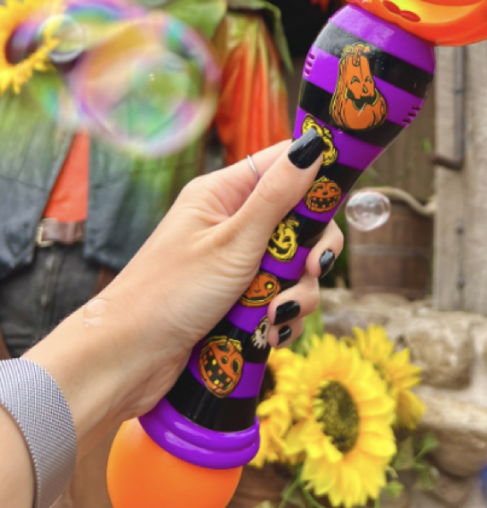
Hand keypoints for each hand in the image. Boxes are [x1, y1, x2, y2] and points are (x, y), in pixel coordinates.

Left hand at [25, 130, 343, 449]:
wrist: (126, 363)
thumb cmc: (168, 294)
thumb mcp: (232, 242)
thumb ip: (277, 197)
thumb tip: (313, 145)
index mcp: (222, 194)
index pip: (283, 166)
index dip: (316, 179)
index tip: (338, 203)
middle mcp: (231, 224)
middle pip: (299, 221)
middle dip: (311, 252)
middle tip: (312, 269)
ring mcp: (236, 264)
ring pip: (295, 266)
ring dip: (296, 293)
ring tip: (274, 315)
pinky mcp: (238, 301)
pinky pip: (281, 298)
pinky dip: (281, 317)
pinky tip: (268, 333)